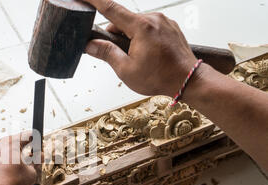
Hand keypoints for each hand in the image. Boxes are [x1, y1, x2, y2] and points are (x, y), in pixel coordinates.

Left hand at [0, 133, 38, 184]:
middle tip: (28, 161)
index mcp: (10, 142)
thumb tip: (39, 156)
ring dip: (8, 159)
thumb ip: (36, 162)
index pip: (26, 136)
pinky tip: (3, 176)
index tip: (37, 146)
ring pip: (1, 152)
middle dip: (21, 151)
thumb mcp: (30, 174)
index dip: (34, 141)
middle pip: (12, 144)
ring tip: (14, 173)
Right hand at [84, 0, 198, 96]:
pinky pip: (149, 28)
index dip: (94, 0)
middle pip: (123, 20)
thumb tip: (90, 45)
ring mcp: (164, 21)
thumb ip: (106, 53)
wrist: (188, 80)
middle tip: (120, 56)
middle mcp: (154, 19)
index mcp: (141, 27)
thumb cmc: (160, 77)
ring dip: (130, 38)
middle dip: (116, 36)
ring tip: (138, 59)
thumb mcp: (126, 70)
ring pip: (136, 25)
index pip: (110, 8)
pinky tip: (148, 55)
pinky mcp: (170, 26)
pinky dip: (142, 38)